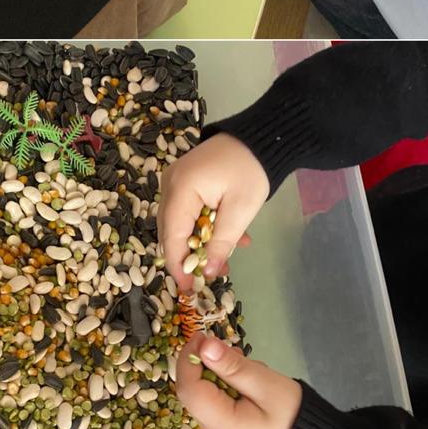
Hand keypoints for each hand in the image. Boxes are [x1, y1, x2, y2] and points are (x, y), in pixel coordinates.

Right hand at [158, 133, 266, 290]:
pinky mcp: (183, 181)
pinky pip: (185, 211)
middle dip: (187, 256)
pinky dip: (201, 228)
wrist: (258, 138)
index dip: (177, 264)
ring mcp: (174, 181)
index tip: (188, 289)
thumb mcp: (240, 211)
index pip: (171, 234)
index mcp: (180, 188)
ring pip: (178, 222)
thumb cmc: (250, 172)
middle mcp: (169, 184)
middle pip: (169, 229)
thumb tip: (209, 273)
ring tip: (224, 261)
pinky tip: (226, 238)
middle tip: (206, 279)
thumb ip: (222, 242)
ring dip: (197, 243)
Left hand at [176, 335, 301, 428]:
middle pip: (194, 390)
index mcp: (222, 426)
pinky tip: (248, 381)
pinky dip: (226, 386)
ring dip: (219, 374)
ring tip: (249, 368)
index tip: (202, 337)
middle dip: (206, 364)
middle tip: (232, 350)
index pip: (189, 389)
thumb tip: (203, 346)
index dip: (189, 359)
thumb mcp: (266, 385)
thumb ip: (232, 366)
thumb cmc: (293, 415)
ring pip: (204, 393)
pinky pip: (215, 401)